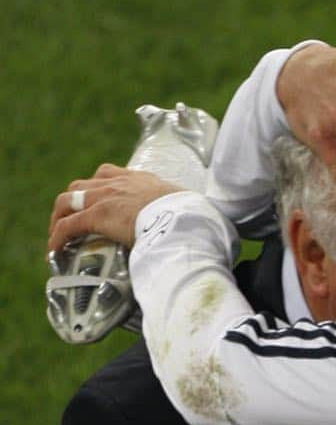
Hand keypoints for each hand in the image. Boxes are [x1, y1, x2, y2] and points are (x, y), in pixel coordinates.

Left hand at [48, 164, 181, 253]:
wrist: (183, 216)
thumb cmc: (191, 215)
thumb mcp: (184, 207)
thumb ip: (178, 211)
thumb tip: (191, 226)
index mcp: (139, 179)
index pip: (109, 174)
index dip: (99, 188)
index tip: (98, 202)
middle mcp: (118, 182)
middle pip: (83, 185)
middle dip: (74, 201)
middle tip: (74, 221)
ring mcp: (105, 197)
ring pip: (68, 200)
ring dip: (60, 216)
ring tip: (59, 235)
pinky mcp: (97, 215)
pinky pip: (68, 225)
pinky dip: (58, 237)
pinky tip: (55, 250)